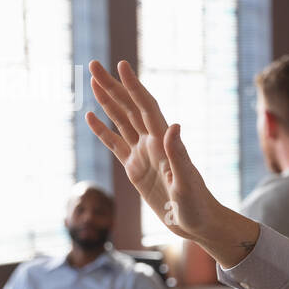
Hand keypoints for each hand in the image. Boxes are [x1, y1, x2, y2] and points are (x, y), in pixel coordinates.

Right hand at [85, 61, 261, 267]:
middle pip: (129, 107)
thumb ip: (178, 155)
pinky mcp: (135, 169)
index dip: (133, 86)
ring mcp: (143, 155)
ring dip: (107, 101)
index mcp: (164, 142)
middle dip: (112, 86)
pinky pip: (115, 144)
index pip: (145, 107)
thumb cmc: (197, 205)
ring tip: (92, 81)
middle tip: (94, 64)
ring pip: (121, 121)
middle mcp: (153, 143)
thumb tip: (173, 125)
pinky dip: (103, 130)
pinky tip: (91, 116)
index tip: (121, 66)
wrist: (197, 224)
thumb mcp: (187, 183)